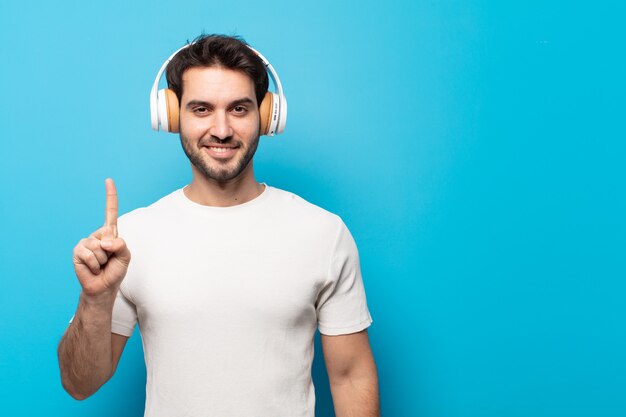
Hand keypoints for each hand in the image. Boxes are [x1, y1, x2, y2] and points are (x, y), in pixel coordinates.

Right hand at [72, 179, 130, 296]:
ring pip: (99, 247)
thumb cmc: (115, 271)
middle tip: (109, 261)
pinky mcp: (77, 251)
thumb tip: (105, 241)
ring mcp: (86, 242)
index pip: (110, 211)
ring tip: (101, 265)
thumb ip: (121, 245)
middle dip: (112, 252)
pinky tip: (93, 268)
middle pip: (108, 235)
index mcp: (111, 233)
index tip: (108, 180)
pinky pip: (89, 254)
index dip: (110, 196)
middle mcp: (97, 235)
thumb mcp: (126, 257)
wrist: (103, 288)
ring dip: (103, 260)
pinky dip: (94, 264)